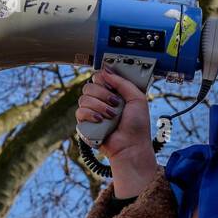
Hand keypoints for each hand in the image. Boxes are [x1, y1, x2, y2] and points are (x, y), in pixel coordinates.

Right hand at [76, 65, 157, 195]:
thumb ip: (123, 82)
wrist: (131, 146)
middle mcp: (101, 101)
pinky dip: (91, 115)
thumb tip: (105, 71)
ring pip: (83, 98)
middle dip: (103, 94)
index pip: (99, 77)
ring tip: (111, 116)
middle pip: (89, 85)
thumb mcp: (137, 98)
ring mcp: (92, 112)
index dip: (103, 79)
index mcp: (113, 93)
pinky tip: (101, 121)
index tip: (112, 86)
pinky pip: (80, 112)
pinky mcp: (86, 124)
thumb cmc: (137, 126)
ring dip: (99, 106)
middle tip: (115, 103)